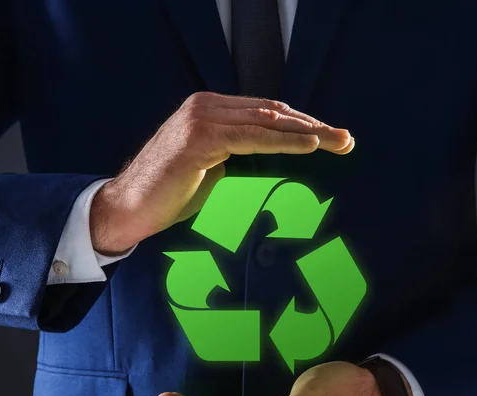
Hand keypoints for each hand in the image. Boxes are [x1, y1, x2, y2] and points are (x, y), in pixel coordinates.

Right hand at [90, 92, 354, 254]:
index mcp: (212, 111)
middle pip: (272, 112)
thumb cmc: (171, 194)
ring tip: (338, 142)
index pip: (267, 113)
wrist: (129, 209)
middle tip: (347, 140)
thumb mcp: (215, 169)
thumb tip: (276, 159)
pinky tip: (310, 146)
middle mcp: (207, 106)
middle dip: (314, 126)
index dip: (302, 125)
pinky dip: (282, 141)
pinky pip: (251, 137)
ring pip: (266, 121)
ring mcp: (201, 118)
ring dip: (307, 132)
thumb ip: (241, 156)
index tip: (332, 139)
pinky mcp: (198, 137)